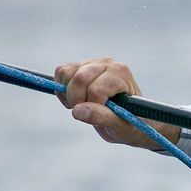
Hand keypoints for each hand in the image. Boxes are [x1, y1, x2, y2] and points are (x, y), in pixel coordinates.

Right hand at [53, 57, 180, 149]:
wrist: (130, 120)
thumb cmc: (130, 125)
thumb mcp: (120, 127)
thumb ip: (102, 117)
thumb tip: (78, 111)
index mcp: (121, 74)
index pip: (96, 90)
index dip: (91, 107)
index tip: (100, 117)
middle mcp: (108, 64)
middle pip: (79, 79)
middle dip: (77, 100)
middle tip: (87, 112)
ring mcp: (93, 63)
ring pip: (66, 73)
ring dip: (67, 93)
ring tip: (82, 105)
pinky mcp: (81, 66)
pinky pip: (61, 71)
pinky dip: (61, 88)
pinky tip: (75, 99)